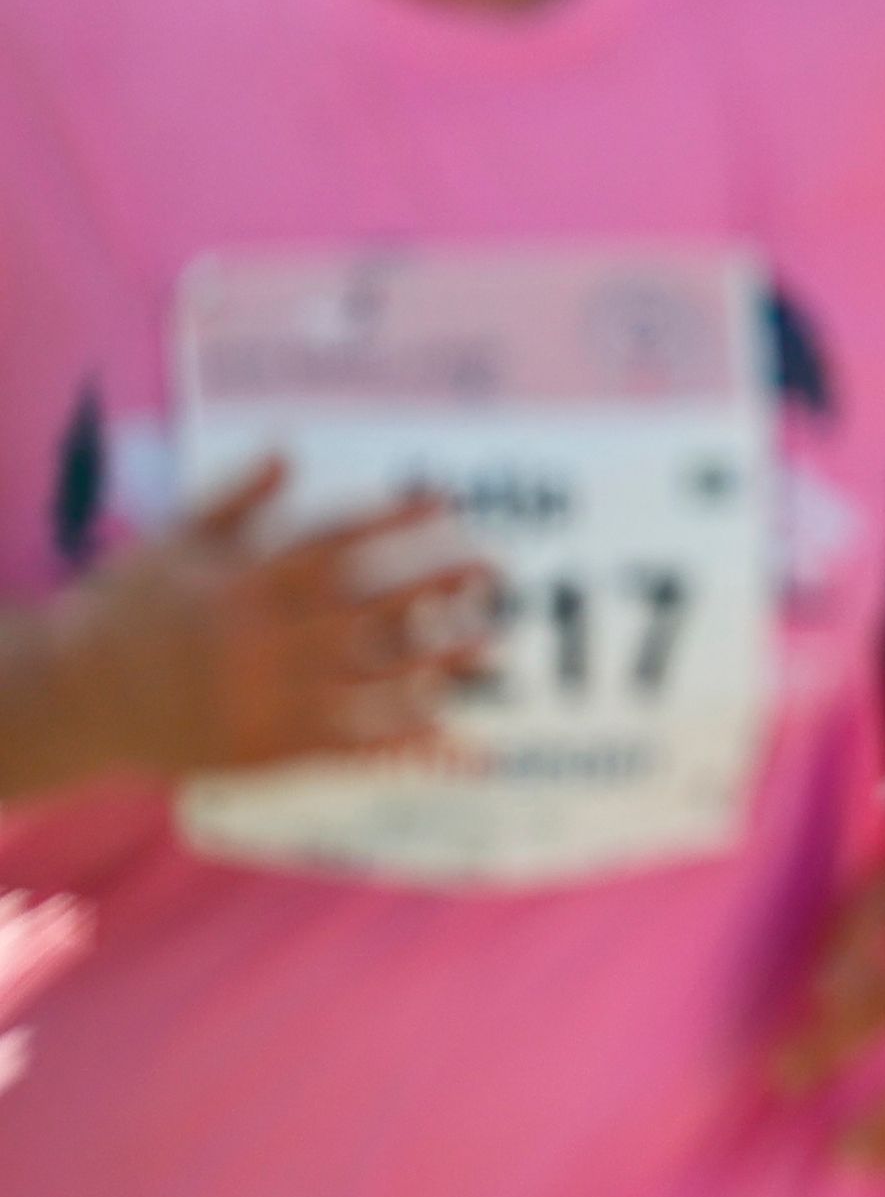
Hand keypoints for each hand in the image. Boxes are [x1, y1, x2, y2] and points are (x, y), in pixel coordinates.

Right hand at [0, 460, 491, 795]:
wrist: (74, 697)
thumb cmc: (125, 610)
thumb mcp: (174, 541)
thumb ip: (238, 498)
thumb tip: (289, 449)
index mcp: (248, 581)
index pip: (338, 542)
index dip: (395, 520)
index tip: (446, 503)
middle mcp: (270, 639)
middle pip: (372, 609)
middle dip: (437, 587)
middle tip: (497, 573)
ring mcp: (274, 696)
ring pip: (374, 678)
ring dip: (440, 663)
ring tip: (494, 648)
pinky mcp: (272, 747)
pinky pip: (352, 746)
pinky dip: (408, 742)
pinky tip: (456, 733)